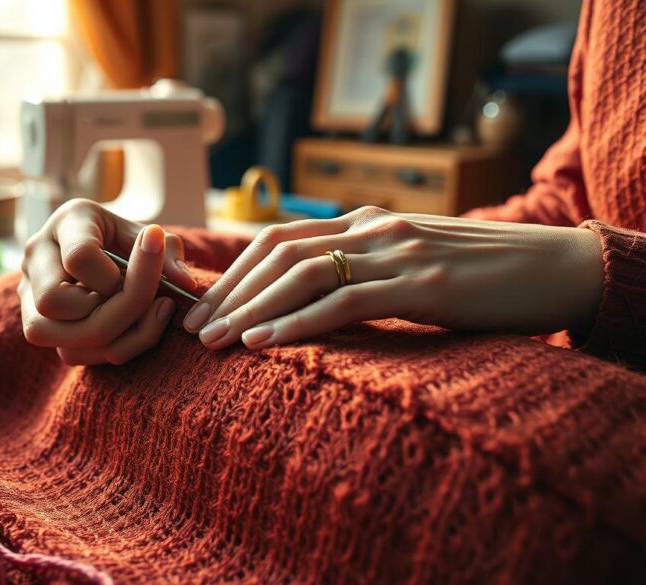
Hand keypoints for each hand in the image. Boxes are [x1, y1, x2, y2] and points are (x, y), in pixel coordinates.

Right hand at [19, 199, 195, 364]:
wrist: (106, 250)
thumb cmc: (130, 240)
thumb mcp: (151, 235)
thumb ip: (168, 252)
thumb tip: (185, 283)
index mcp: (67, 223)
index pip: (79, 258)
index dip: (117, 275)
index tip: (146, 267)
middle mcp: (36, 258)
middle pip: (54, 303)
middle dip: (115, 311)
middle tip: (154, 300)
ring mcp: (29, 296)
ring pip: (59, 338)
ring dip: (116, 336)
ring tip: (146, 315)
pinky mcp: (39, 327)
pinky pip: (73, 354)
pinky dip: (113, 348)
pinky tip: (134, 328)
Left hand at [182, 206, 604, 349]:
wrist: (555, 266)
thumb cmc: (479, 275)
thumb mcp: (409, 267)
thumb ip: (362, 275)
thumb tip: (310, 307)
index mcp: (364, 222)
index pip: (279, 240)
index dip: (233, 273)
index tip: (202, 308)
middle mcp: (371, 229)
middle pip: (277, 252)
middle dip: (228, 292)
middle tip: (192, 329)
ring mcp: (396, 251)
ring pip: (301, 274)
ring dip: (251, 308)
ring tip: (215, 341)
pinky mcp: (421, 283)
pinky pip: (344, 300)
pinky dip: (298, 322)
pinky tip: (265, 343)